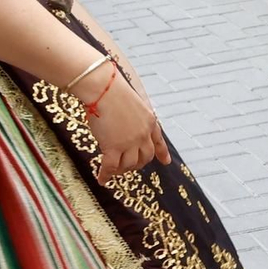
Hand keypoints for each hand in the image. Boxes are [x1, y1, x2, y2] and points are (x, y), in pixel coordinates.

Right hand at [77, 63, 170, 182]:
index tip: (165, 162)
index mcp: (149, 121)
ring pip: (129, 164)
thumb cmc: (112, 90)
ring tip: (112, 171)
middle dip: (137, 164)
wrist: (103, 89)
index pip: (158, 140)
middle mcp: (143, 134)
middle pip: (145, 157)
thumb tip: (121, 126)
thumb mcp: (133, 102)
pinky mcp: (113, 147)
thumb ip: (133, 116)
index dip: (162, 153)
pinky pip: (110, 166)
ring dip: (121, 170)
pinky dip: (106, 175)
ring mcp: (129, 142)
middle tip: (126, 166)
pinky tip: (102, 179)